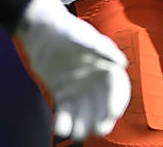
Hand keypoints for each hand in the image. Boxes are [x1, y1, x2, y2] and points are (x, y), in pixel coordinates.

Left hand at [16, 0, 130, 140]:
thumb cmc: (65, 29)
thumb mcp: (84, 37)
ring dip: (82, 124)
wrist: (40, 30)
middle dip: (101, 119)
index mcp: (107, 67)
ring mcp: (79, 89)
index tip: (113, 114)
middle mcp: (95, 81)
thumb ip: (103, 49)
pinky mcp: (63, 94)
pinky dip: (64, 122)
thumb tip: (122, 63)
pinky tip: (60, 128)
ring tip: (77, 133)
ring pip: (84, 112)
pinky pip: (65, 112)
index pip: (118, 89)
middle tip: (97, 130)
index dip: (117, 102)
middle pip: (102, 106)